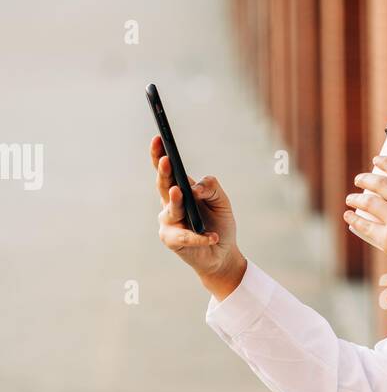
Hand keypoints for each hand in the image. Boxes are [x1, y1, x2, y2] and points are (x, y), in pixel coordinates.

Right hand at [150, 134, 245, 295]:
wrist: (223, 253)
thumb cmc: (220, 223)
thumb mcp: (222, 201)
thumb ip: (212, 188)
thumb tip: (196, 188)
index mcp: (180, 189)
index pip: (167, 170)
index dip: (160, 154)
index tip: (159, 138)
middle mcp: (170, 204)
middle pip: (163, 185)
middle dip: (163, 172)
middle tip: (165, 160)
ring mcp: (169, 222)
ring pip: (171, 209)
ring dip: (175, 201)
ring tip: (180, 192)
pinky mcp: (173, 241)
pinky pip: (185, 236)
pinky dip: (200, 237)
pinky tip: (211, 236)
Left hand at [344, 154, 386, 305]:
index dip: (386, 162)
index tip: (376, 159)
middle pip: (381, 184)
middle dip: (365, 179)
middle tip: (359, 180)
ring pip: (369, 202)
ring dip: (355, 198)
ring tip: (350, 198)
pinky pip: (364, 225)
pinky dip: (353, 219)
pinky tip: (349, 216)